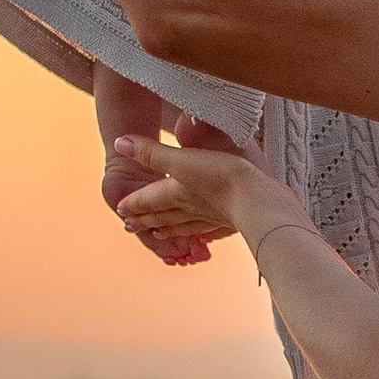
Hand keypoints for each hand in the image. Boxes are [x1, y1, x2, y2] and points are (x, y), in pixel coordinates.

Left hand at [113, 135, 302, 263]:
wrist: (258, 200)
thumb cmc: (220, 179)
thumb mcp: (181, 160)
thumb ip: (151, 152)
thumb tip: (120, 143)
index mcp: (175, 194)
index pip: (148, 199)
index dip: (133, 203)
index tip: (120, 210)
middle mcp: (190, 208)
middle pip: (162, 215)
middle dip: (146, 220)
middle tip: (130, 227)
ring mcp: (209, 215)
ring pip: (183, 224)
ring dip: (168, 229)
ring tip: (157, 235)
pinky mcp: (229, 219)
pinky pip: (207, 228)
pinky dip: (198, 231)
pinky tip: (202, 232)